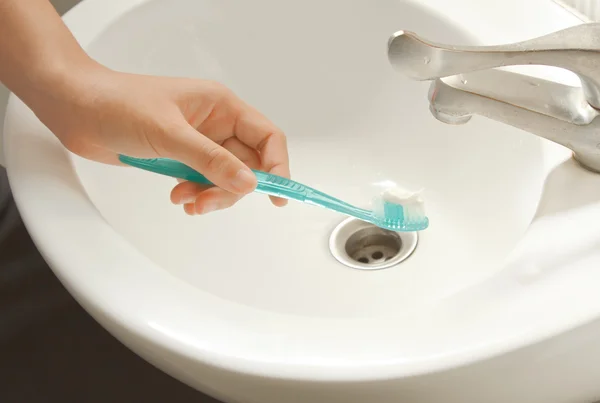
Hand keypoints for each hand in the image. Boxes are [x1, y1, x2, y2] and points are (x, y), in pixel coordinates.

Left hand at [28, 64, 289, 214]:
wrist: (75, 109)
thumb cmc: (119, 105)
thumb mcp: (170, 134)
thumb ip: (211, 160)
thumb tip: (250, 183)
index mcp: (221, 106)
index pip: (266, 137)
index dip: (277, 165)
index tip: (277, 194)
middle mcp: (215, 124)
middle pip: (247, 164)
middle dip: (232, 188)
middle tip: (208, 203)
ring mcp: (198, 143)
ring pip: (224, 178)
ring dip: (210, 195)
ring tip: (186, 202)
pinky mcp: (180, 158)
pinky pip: (202, 182)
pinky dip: (194, 194)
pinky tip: (176, 196)